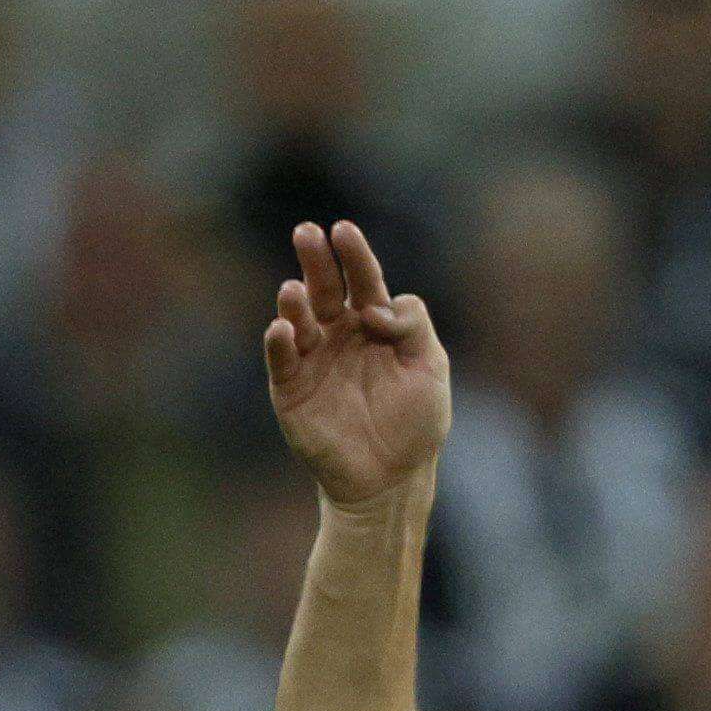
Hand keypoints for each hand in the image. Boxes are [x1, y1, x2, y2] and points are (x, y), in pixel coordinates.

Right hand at [260, 219, 452, 507]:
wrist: (391, 479)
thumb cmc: (415, 423)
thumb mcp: (431, 367)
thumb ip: (413, 324)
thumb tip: (376, 307)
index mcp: (373, 323)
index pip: (362, 280)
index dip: (354, 255)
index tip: (343, 231)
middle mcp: (339, 334)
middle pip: (325, 288)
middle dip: (315, 260)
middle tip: (307, 233)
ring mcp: (313, 359)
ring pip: (299, 319)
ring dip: (294, 302)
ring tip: (294, 291)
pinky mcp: (291, 388)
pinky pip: (281, 359)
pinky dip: (279, 342)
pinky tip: (282, 328)